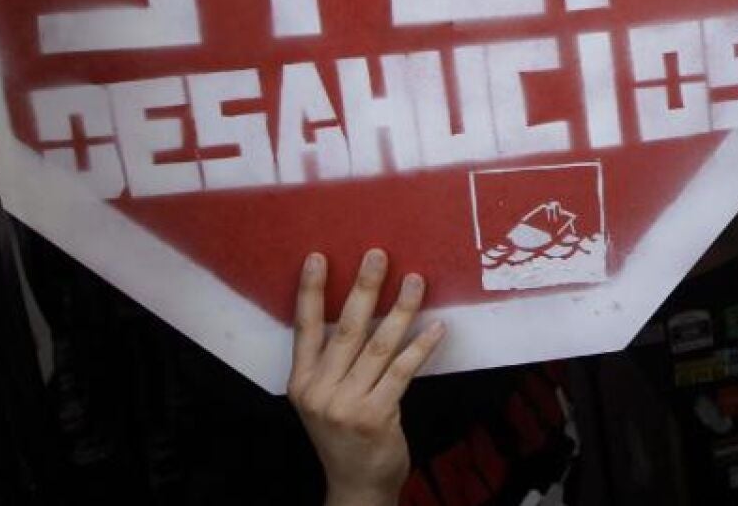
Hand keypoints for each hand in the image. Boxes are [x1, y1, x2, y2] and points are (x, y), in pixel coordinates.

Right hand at [289, 249, 444, 505]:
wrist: (356, 484)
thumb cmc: (344, 434)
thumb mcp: (323, 399)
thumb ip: (332, 363)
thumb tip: (360, 310)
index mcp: (301, 382)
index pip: (304, 329)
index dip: (312, 292)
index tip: (318, 257)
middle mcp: (318, 391)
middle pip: (346, 329)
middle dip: (364, 288)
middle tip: (379, 255)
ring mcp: (346, 405)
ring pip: (379, 346)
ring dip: (401, 309)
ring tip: (416, 280)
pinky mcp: (375, 415)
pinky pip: (402, 371)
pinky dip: (420, 347)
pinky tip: (437, 327)